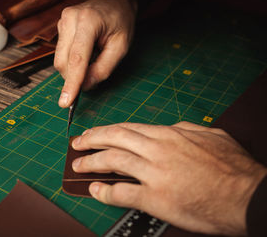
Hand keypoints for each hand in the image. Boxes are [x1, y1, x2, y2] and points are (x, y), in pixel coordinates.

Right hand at [54, 0, 136, 107]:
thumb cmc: (121, 21)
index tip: (66, 102)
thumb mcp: (121, 47)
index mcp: (88, 21)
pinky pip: (61, 53)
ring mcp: (62, 21)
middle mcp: (69, 19)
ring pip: (59, 60)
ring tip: (92, 60)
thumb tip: (85, 86)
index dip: (71, 83)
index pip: (76, 59)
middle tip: (93, 77)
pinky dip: (71, 61)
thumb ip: (104, 69)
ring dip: (73, 69)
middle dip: (74, 77)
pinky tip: (86, 53)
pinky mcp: (59, 26)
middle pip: (63, 62)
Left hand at [71, 121, 266, 235]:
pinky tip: (95, 190)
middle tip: (78, 144)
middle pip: (115, 139)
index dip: (107, 131)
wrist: (248, 196)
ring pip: (113, 161)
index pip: (128, 128)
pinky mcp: (156, 198)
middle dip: (92, 140)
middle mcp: (158, 149)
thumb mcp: (211, 135)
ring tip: (78, 165)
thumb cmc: (233, 169)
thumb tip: (170, 128)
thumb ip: (186, 129)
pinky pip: (122, 192)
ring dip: (91, 162)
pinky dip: (104, 192)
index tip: (96, 134)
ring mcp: (155, 173)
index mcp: (169, 134)